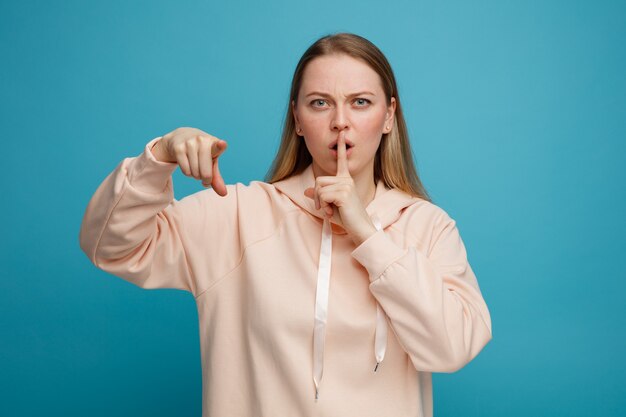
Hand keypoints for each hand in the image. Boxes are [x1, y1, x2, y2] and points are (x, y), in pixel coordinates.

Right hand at [151, 127, 227, 195]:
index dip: (220, 146)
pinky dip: (188, 173)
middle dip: (205, 179)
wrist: (182, 137)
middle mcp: (202, 141)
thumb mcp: (211, 162)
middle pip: (205, 173)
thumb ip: (217, 178)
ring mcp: (189, 144)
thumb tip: (223, 194)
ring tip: (195, 165)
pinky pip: (186, 171)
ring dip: (195, 175)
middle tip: (204, 172)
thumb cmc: (202, 152)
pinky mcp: (178, 148)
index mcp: (214, 144)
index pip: (218, 146)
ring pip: (194, 173)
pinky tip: (188, 164)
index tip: (222, 144)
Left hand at [304, 130, 376, 244]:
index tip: (342, 134)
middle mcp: (346, 179)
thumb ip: (319, 197)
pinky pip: (322, 195)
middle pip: (319, 180)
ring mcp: (346, 185)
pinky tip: (332, 212)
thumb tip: (307, 191)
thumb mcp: (329, 205)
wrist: (360, 227)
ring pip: (319, 188)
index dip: (341, 147)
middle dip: (317, 196)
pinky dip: (323, 206)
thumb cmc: (347, 217)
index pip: (341, 160)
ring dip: (320, 203)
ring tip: (330, 210)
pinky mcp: (343, 192)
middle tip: (325, 208)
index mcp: (346, 179)